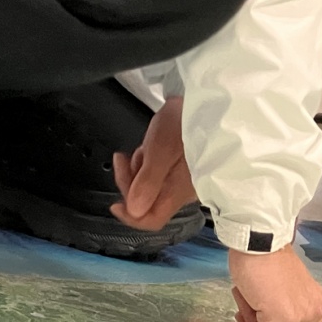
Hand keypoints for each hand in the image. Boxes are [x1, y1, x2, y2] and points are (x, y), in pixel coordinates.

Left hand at [112, 96, 195, 230]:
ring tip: (145, 146)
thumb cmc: (184, 123)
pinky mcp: (183, 168)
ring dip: (138, 169)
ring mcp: (183, 180)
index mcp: (177, 191)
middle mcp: (182, 191)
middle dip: (131, 182)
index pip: (151, 220)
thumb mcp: (161, 150)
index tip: (114, 203)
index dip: (130, 217)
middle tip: (123, 158)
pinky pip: (158, 174)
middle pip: (147, 202)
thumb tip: (134, 210)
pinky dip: (148, 162)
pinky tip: (151, 145)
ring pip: (150, 186)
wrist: (208, 102)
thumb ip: (148, 182)